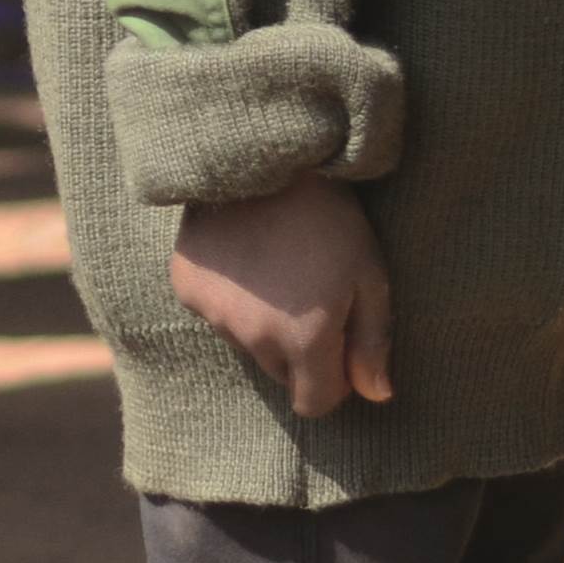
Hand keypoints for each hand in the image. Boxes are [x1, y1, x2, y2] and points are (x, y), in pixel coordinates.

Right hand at [169, 176, 395, 418]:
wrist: (264, 158)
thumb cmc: (330, 217)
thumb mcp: (370, 275)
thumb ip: (373, 342)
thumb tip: (376, 395)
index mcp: (305, 339)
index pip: (313, 404)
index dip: (333, 385)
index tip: (340, 351)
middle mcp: (254, 337)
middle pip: (279, 373)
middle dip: (298, 351)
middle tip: (310, 297)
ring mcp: (214, 314)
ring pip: (245, 343)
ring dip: (262, 323)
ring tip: (277, 270)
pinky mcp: (187, 289)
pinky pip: (214, 313)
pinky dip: (230, 298)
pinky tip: (245, 259)